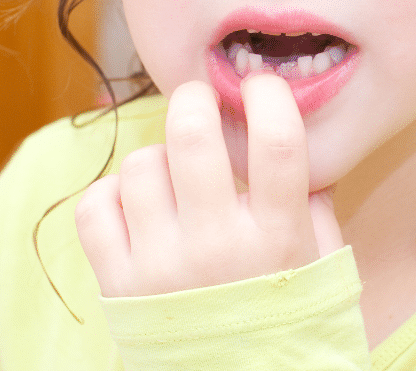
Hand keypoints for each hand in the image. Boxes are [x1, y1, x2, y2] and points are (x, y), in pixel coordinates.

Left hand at [75, 73, 344, 297]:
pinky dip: (112, 195)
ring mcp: (161, 267)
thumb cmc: (284, 328)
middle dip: (194, 100)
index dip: (268, 97)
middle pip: (192, 136)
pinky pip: (95, 205)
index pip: (278, 144)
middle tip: (199, 102)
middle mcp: (217, 249)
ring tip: (174, 179)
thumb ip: (312, 208)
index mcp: (277, 242)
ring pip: (141, 164)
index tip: (260, 88)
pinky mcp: (117, 283)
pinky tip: (137, 207)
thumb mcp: (319, 271)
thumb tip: (299, 144)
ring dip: (158, 158)